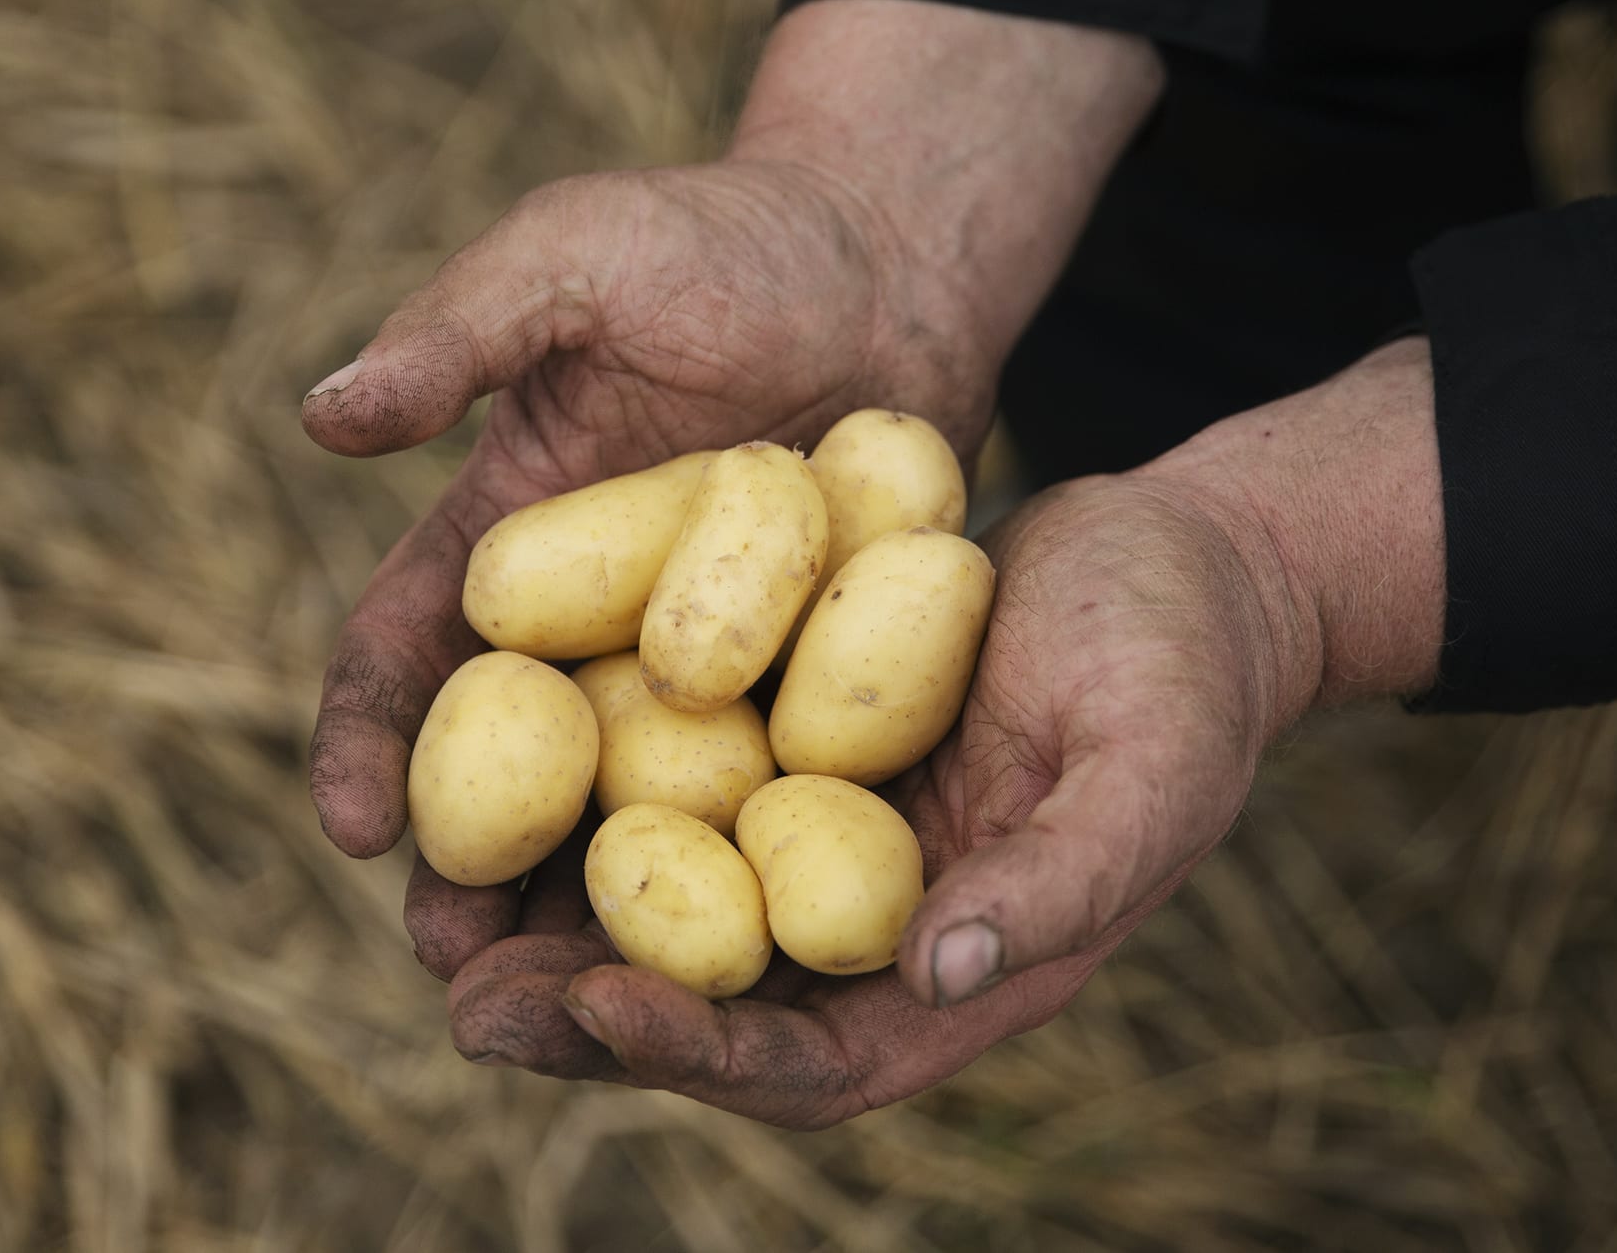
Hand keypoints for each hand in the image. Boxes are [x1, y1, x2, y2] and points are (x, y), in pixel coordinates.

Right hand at [303, 0, 1162, 977]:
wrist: (889, 256)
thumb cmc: (721, 238)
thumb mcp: (574, 256)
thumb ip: (461, 333)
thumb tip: (321, 417)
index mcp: (507, 537)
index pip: (404, 651)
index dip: (365, 737)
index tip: (350, 826)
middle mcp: (592, 618)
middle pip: (509, 764)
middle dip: (467, 862)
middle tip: (453, 961)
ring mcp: (700, 656)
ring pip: (629, 801)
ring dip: (592, 894)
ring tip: (579, 991)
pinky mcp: (803, 672)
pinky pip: (764, 775)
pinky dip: (741, 853)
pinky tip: (745, 937)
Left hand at [444, 340, 1446, 1127]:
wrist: (1175, 558)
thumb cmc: (1185, 664)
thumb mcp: (1151, 767)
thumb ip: (1063, 879)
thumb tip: (935, 971)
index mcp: (962, 967)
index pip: (817, 1058)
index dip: (701, 1054)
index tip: (592, 1003)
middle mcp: (875, 925)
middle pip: (711, 1006)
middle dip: (582, 1016)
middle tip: (459, 996)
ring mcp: (825, 837)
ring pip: (669, 909)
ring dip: (552, 920)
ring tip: (432, 904)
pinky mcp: (792, 748)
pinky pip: (678, 791)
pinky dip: (590, 796)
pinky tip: (494, 767)